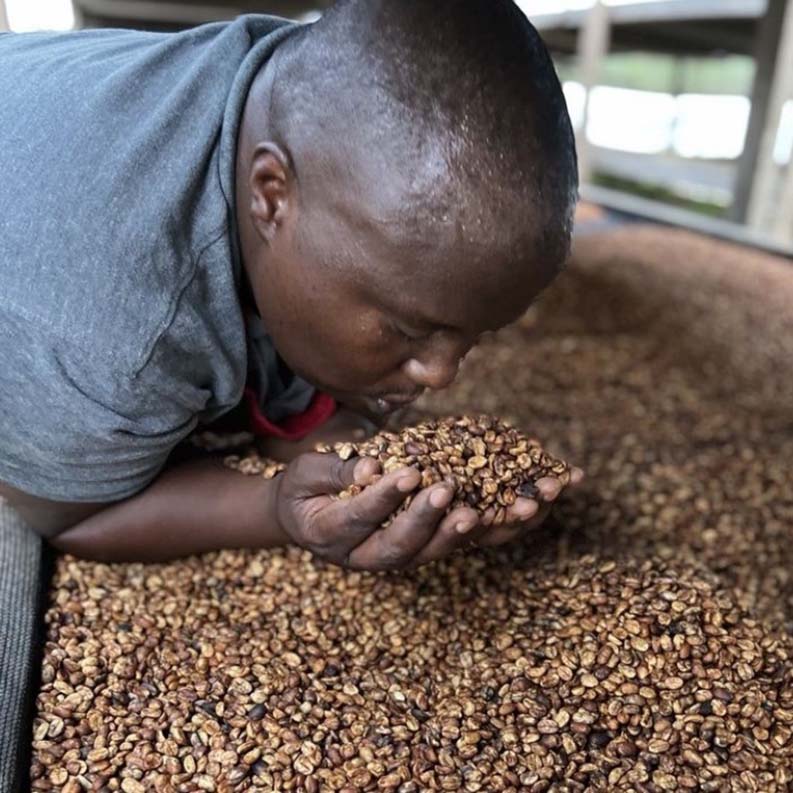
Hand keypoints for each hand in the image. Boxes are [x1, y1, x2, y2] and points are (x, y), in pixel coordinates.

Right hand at [274, 452, 583, 570]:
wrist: (310, 516)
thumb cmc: (307, 490)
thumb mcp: (306, 475)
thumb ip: (334, 472)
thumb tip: (370, 468)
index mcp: (334, 537)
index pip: (359, 520)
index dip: (383, 499)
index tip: (406, 473)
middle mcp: (370, 556)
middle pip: (403, 547)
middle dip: (429, 520)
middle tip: (450, 492)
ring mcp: (404, 554)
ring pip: (441, 550)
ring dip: (479, 529)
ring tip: (506, 507)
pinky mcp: (429, 543)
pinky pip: (466, 540)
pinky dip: (502, 525)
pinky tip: (535, 504)